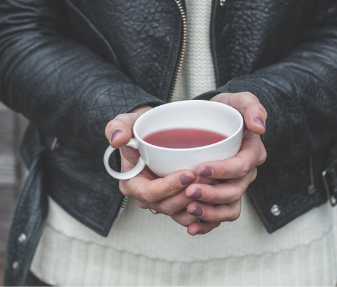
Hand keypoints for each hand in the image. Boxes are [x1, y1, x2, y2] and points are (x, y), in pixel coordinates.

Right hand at [105, 106, 219, 230]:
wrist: (155, 132)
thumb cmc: (140, 129)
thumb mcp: (127, 122)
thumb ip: (118, 127)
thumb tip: (117, 139)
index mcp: (132, 184)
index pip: (149, 193)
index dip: (168, 187)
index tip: (187, 174)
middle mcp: (147, 197)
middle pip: (167, 206)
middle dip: (188, 196)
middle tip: (207, 179)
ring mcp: (164, 202)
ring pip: (182, 214)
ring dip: (200, 204)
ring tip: (215, 185)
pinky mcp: (180, 203)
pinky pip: (193, 215)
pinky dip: (206, 210)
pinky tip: (219, 197)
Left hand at [184, 92, 267, 235]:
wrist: (215, 120)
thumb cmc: (227, 110)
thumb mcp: (240, 100)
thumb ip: (252, 107)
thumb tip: (260, 127)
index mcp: (252, 153)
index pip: (241, 166)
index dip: (222, 170)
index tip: (201, 168)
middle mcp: (246, 173)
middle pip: (234, 191)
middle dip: (212, 194)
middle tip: (189, 191)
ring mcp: (234, 185)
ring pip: (229, 208)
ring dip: (210, 213)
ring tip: (189, 210)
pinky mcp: (222, 194)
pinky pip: (220, 215)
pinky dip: (207, 224)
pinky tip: (192, 227)